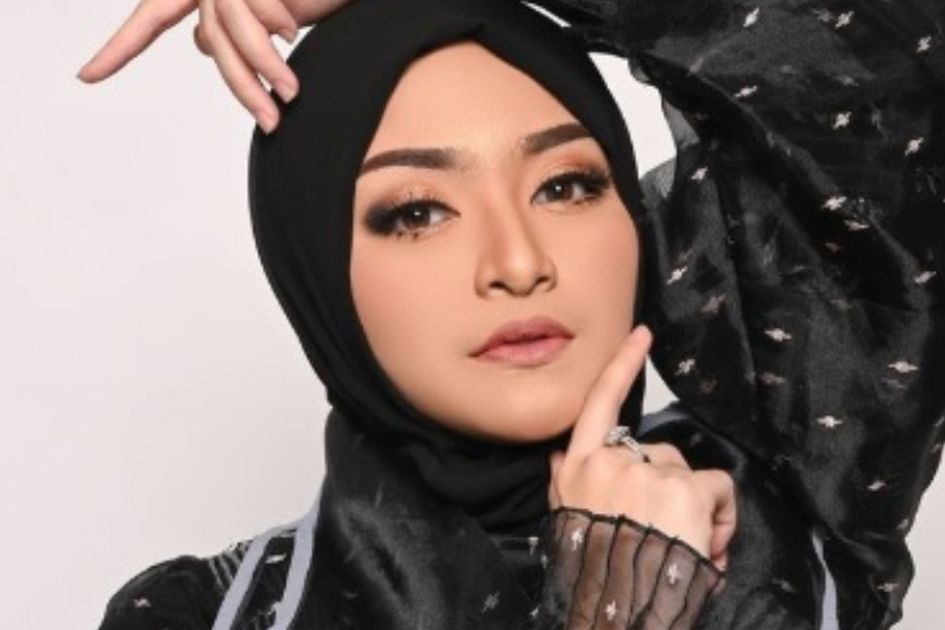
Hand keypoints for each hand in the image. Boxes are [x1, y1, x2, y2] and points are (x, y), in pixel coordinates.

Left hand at [77, 0, 353, 132]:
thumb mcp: (266, 15)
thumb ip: (231, 30)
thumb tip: (202, 42)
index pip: (151, 19)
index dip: (121, 47)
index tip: (88, 76)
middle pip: (212, 40)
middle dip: (243, 87)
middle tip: (271, 122)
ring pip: (235, 30)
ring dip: (265, 67)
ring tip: (290, 94)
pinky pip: (258, 10)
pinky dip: (277, 22)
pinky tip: (293, 31)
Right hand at [547, 325, 735, 569]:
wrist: (616, 607)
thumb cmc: (594, 569)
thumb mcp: (563, 520)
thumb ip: (562, 482)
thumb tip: (558, 454)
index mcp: (578, 469)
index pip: (598, 404)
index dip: (622, 366)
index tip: (642, 335)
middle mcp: (610, 462)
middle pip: (658, 453)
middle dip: (671, 487)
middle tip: (671, 531)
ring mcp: (646, 471)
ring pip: (690, 474)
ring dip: (697, 507)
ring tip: (688, 545)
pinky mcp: (682, 488)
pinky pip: (717, 488)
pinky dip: (722, 515)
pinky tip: (710, 544)